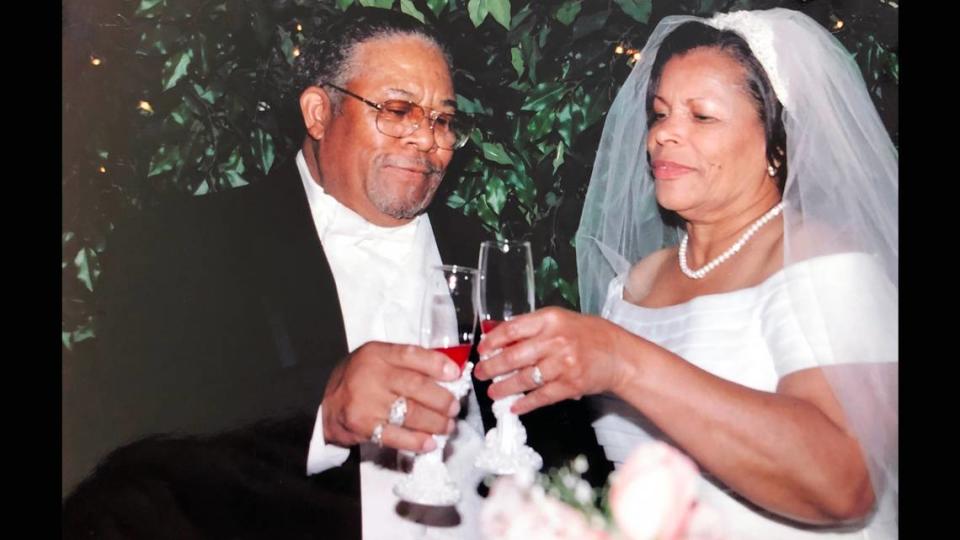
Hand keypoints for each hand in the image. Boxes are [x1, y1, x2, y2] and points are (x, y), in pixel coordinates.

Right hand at [322, 342, 461, 452]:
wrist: (327, 406)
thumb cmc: (360, 379)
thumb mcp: (377, 360)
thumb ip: (407, 363)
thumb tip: (447, 373)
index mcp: (377, 354)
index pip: (411, 354)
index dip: (437, 364)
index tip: (456, 374)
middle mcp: (371, 375)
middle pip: (416, 386)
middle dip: (442, 399)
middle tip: (454, 408)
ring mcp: (366, 402)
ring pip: (410, 412)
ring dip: (435, 422)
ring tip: (448, 426)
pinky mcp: (363, 426)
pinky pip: (396, 435)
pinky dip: (416, 441)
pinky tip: (430, 443)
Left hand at [473, 307, 633, 414]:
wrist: (619, 355)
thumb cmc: (590, 335)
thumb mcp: (561, 320)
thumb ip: (533, 327)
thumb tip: (501, 338)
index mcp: (550, 319)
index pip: (512, 329)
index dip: (492, 341)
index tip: (482, 350)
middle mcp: (555, 340)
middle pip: (513, 356)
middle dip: (491, 368)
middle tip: (480, 374)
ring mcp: (562, 364)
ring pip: (523, 379)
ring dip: (503, 388)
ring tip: (493, 392)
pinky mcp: (569, 385)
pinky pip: (541, 397)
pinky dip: (525, 404)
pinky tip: (515, 407)